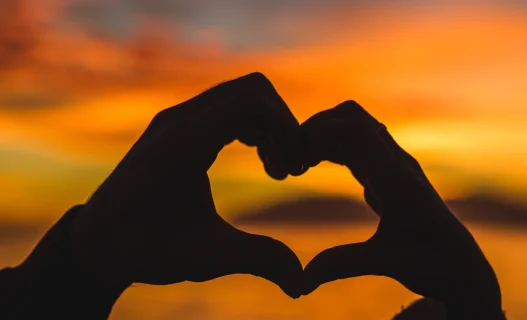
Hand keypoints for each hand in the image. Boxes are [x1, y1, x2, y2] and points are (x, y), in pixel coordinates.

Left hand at [69, 72, 303, 297]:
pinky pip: (229, 109)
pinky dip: (254, 129)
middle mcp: (180, 119)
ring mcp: (178, 119)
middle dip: (283, 126)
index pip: (251, 98)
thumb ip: (258, 260)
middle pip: (253, 90)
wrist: (99, 242)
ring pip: (243, 97)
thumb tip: (302, 284)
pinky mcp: (180, 127)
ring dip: (269, 128)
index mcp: (185, 141)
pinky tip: (262, 163)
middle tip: (293, 170)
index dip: (286, 127)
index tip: (297, 169)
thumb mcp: (206, 257)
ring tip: (279, 172)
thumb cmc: (146, 249)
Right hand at [298, 101, 504, 318]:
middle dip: (317, 127)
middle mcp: (396, 164)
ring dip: (322, 137)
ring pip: (352, 129)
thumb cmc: (431, 264)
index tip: (298, 159)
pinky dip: (328, 149)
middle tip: (292, 158)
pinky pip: (353, 148)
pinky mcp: (386, 176)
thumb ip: (343, 265)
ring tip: (296, 165)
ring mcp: (392, 167)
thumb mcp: (386, 264)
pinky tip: (310, 168)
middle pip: (352, 117)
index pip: (357, 128)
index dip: (321, 131)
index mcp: (397, 177)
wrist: (459, 266)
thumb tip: (300, 281)